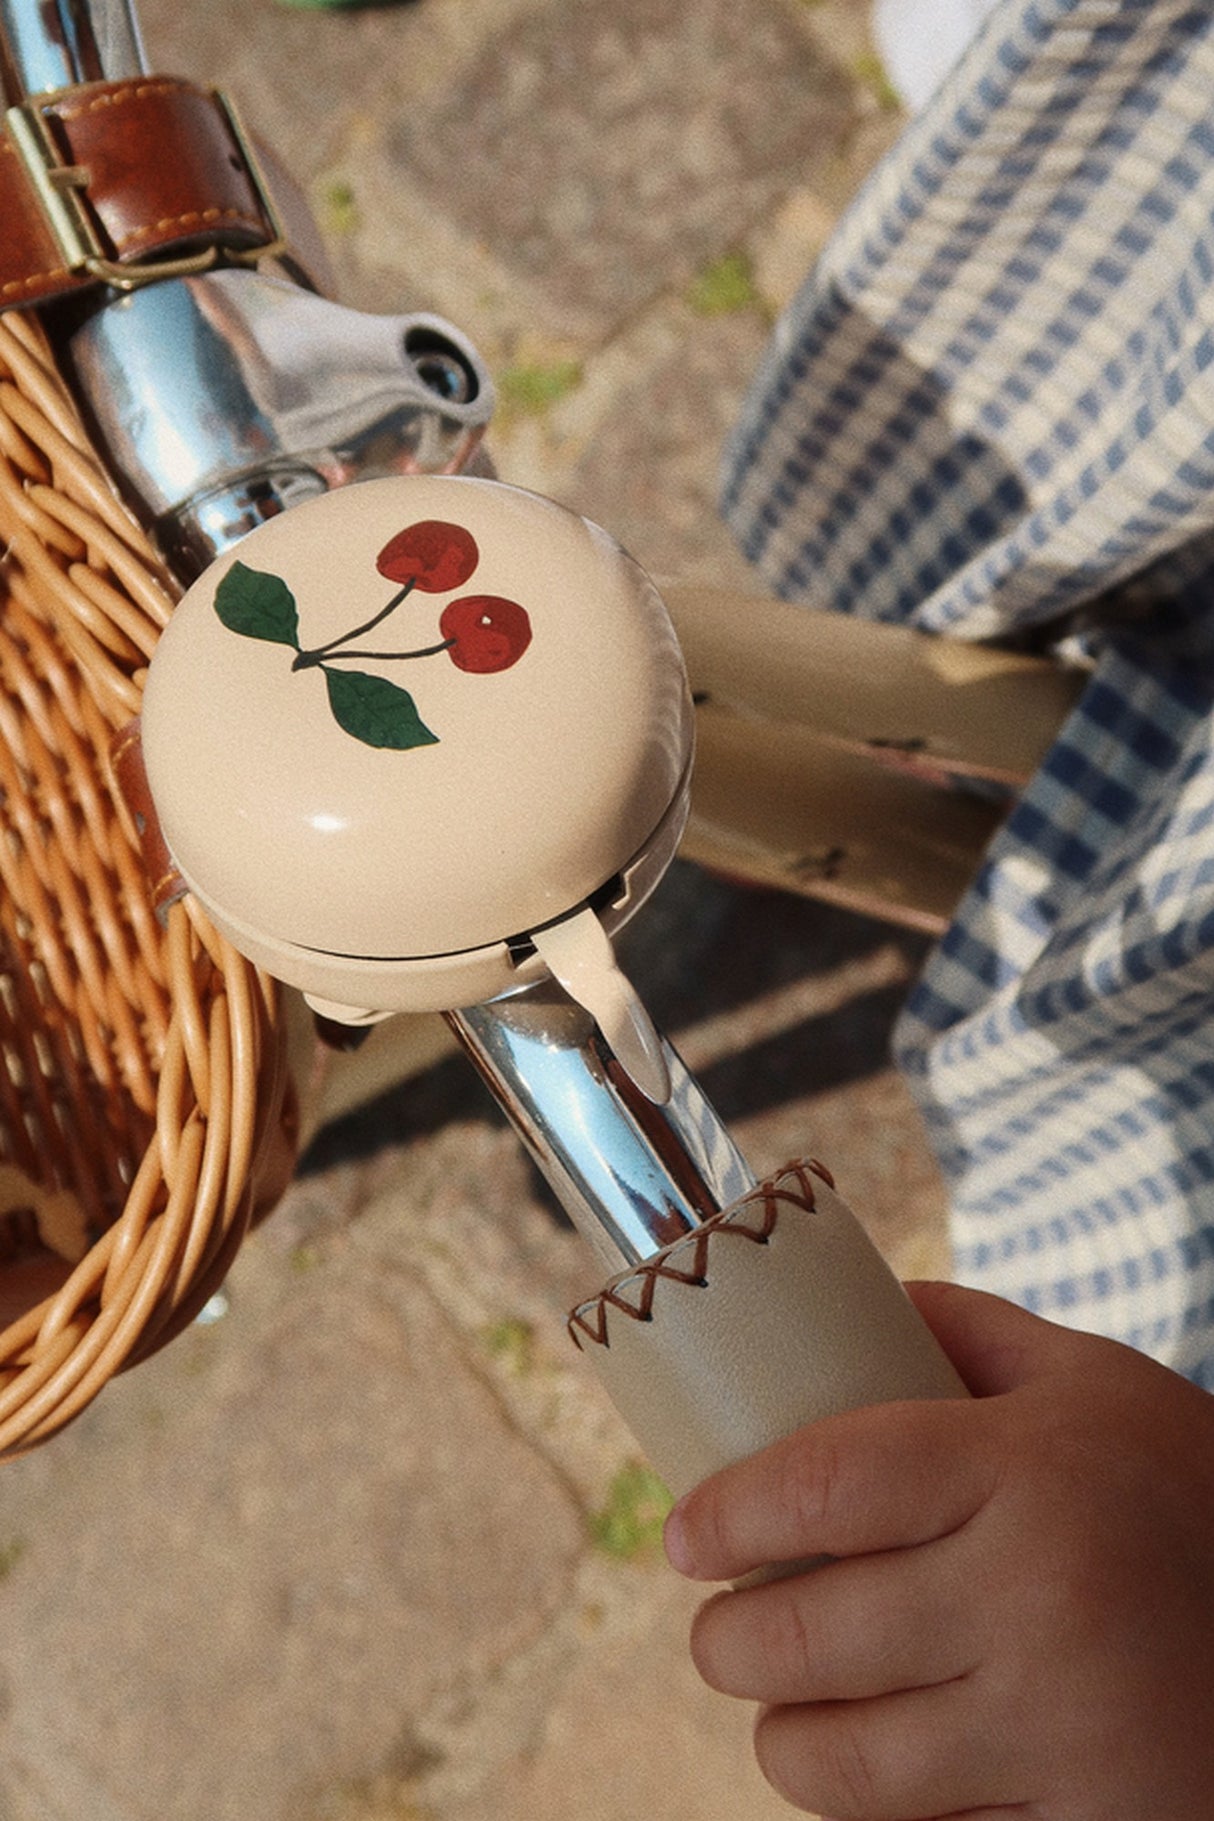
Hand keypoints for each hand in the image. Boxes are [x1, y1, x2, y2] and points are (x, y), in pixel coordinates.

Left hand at [663, 1281, 1213, 1819]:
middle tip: (718, 1627)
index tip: (686, 1533)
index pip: (824, 1483)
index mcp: (1030, 1469)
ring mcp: (1061, 1727)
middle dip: (725, 1640)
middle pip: (806, 1632)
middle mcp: (1040, 1597)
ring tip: (781, 1702)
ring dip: (783, 1735)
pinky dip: (879, 1809)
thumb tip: (844, 1302)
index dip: (728, 1512)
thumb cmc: (1185, 1497)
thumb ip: (970, 1335)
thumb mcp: (1097, 1387)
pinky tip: (884, 1761)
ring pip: (840, 1759)